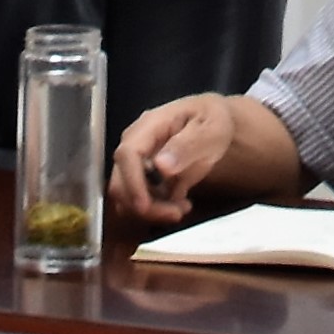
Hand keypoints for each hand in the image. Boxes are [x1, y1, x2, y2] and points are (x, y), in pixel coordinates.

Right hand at [112, 94, 233, 225]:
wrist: (213, 122)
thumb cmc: (212, 120)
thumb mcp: (211, 129)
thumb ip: (188, 145)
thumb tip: (161, 166)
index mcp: (150, 126)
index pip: (127, 154)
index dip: (131, 183)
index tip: (145, 205)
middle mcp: (137, 145)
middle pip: (121, 182)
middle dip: (144, 206)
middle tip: (176, 213)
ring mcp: (138, 162)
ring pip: (127, 197)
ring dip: (152, 212)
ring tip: (183, 208)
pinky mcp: (144, 178)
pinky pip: (140, 202)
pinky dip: (157, 211)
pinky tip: (181, 204)